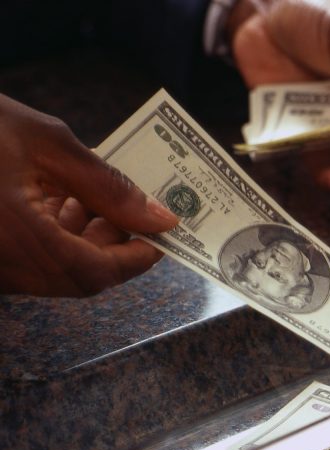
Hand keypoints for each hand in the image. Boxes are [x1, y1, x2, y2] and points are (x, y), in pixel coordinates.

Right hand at [0, 94, 177, 296]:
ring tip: (98, 197)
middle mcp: (2, 266)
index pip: (96, 274)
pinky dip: (55, 236)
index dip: (137, 259)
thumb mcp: (46, 143)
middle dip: (114, 246)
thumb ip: (108, 185)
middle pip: (77, 277)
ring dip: (85, 239)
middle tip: (136, 212)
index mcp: (18, 241)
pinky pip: (28, 259)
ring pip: (54, 270)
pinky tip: (61, 199)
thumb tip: (158, 217)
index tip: (164, 237)